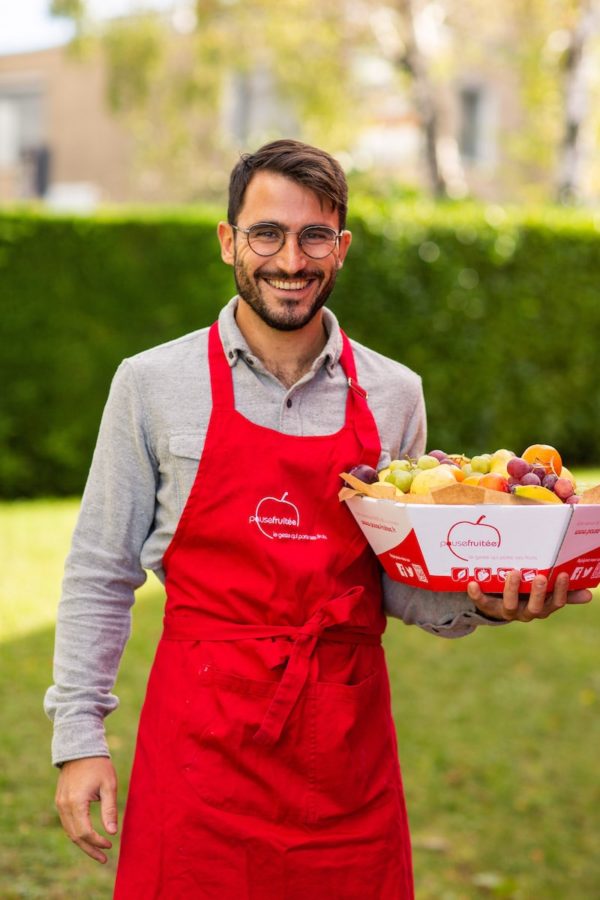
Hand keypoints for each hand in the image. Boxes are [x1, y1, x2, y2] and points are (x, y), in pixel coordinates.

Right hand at [55, 756, 117, 863]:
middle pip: (75, 836)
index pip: (85, 832)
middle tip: (104, 858)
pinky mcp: (60, 801)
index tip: (110, 845)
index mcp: (76, 802)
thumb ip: (110, 809)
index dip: (97, 842)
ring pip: (69, 831)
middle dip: (90, 849)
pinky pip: (67, 823)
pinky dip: (77, 833)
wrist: (80, 748)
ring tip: (98, 852)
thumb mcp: (108, 785)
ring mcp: (59, 804)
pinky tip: (88, 837)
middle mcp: (64, 806)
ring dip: (83, 843)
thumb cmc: (98, 765)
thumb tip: (113, 833)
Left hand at [467, 570, 592, 621]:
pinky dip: (477, 594)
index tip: (562, 574)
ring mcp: (506, 611)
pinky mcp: (488, 607)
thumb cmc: (526, 593)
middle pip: (534, 608)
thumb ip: (564, 592)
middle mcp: (525, 613)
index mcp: (542, 608)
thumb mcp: (545, 593)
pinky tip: (473, 582)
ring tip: (513, 572)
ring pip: (510, 606)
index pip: (555, 603)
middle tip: (538, 576)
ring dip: (511, 590)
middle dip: (537, 592)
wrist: (497, 603)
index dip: (560, 591)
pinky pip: (482, 603)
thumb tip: (589, 593)